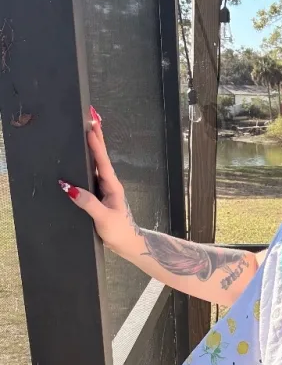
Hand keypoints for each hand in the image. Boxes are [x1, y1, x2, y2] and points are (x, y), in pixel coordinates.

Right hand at [58, 106, 140, 254]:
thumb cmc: (120, 232)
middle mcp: (109, 185)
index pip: (103, 161)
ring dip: (91, 149)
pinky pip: (91, 177)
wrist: (128, 245)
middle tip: (90, 119)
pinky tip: (80, 159)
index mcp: (112, 187)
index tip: (91, 127)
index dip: (97, 144)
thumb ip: (88, 203)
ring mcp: (104, 190)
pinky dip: (87, 164)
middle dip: (96, 139)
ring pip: (96, 166)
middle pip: (100, 158)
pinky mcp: (99, 197)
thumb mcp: (103, 218)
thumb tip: (70, 187)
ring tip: (85, 132)